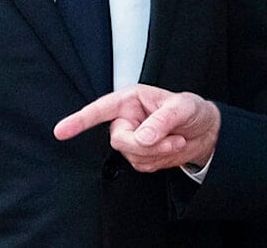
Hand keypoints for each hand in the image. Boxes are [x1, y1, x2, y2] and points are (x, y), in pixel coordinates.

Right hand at [54, 84, 220, 171]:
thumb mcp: (182, 108)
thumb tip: (142, 137)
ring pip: (131, 155)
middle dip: (145, 144)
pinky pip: (143, 165)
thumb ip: (161, 121)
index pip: (100, 110)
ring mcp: (132, 139)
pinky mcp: (139, 156)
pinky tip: (171, 148)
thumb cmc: (192, 111)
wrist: (205, 131)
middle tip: (172, 138)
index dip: (79, 120)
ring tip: (176, 139)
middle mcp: (127, 119)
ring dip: (158, 152)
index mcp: (130, 100)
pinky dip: (160, 160)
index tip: (61, 131)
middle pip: (119, 140)